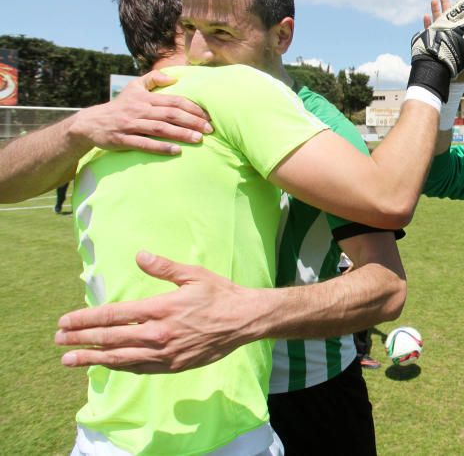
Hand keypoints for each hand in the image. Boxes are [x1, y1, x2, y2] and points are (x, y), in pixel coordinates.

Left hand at [55, 251, 260, 372]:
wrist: (245, 320)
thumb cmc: (220, 294)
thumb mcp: (193, 274)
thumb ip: (164, 267)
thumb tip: (139, 255)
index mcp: (160, 309)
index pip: (112, 316)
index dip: (85, 320)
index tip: (65, 322)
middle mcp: (158, 334)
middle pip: (110, 339)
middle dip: (80, 340)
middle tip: (58, 341)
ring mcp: (165, 353)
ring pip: (120, 358)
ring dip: (92, 359)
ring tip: (70, 360)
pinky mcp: (173, 365)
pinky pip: (139, 368)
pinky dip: (119, 366)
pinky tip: (106, 365)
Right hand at [68, 71, 211, 154]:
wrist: (91, 123)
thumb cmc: (120, 105)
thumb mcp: (133, 87)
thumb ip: (153, 79)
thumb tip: (173, 77)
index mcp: (145, 98)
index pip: (174, 101)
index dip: (192, 108)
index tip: (208, 115)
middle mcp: (140, 110)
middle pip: (170, 115)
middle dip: (192, 121)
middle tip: (210, 128)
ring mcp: (131, 125)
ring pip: (160, 129)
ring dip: (181, 134)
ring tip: (198, 139)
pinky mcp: (123, 140)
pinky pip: (144, 144)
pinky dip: (161, 147)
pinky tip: (176, 151)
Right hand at [425, 0, 463, 81]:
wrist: (446, 82)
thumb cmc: (463, 73)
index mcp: (462, 37)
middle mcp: (452, 35)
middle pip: (449, 16)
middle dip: (447, 3)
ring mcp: (441, 38)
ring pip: (438, 20)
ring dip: (436, 10)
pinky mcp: (431, 44)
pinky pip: (428, 31)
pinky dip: (427, 24)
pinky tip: (425, 16)